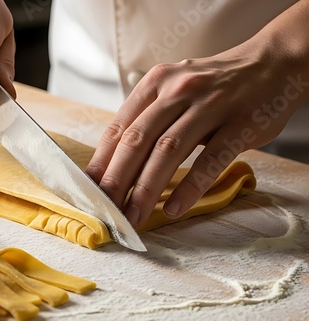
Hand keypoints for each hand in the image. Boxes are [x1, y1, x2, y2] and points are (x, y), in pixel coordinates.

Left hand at [86, 5, 308, 227]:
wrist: (270, 64)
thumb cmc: (213, 86)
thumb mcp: (173, 90)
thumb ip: (147, 119)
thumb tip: (115, 163)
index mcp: (155, 84)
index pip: (119, 127)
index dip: (101, 161)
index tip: (89, 189)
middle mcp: (177, 91)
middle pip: (137, 140)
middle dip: (117, 180)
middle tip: (106, 209)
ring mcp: (209, 106)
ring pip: (168, 151)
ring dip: (146, 188)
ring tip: (134, 216)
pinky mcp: (239, 124)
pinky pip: (210, 160)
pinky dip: (190, 187)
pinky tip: (175, 208)